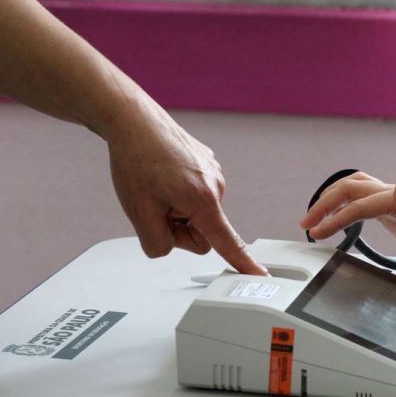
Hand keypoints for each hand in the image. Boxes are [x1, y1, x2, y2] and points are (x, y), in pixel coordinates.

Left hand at [104, 100, 266, 274]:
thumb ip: (157, 244)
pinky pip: (196, 194)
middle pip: (203, 231)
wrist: (134, 121)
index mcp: (203, 199)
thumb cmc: (136, 160)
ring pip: (198, 213)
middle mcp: (216, 185)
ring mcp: (214, 173)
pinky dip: (179, 193)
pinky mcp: (208, 165)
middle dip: (179, 228)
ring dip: (177, 208)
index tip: (260, 275)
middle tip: (154, 207)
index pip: (226, 242)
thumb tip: (170, 247)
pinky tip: (163, 175)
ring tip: (156, 186)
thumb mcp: (138, 213)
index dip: (242, 262)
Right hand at [299, 172, 395, 280]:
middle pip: (351, 188)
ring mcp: (394, 204)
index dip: (335, 217)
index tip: (317, 233)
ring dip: (331, 201)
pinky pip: (361, 204)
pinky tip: (337, 221)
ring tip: (313, 220)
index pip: (359, 204)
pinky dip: (343, 208)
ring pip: (354, 192)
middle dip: (324, 203)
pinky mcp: (393, 214)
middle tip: (306, 224)